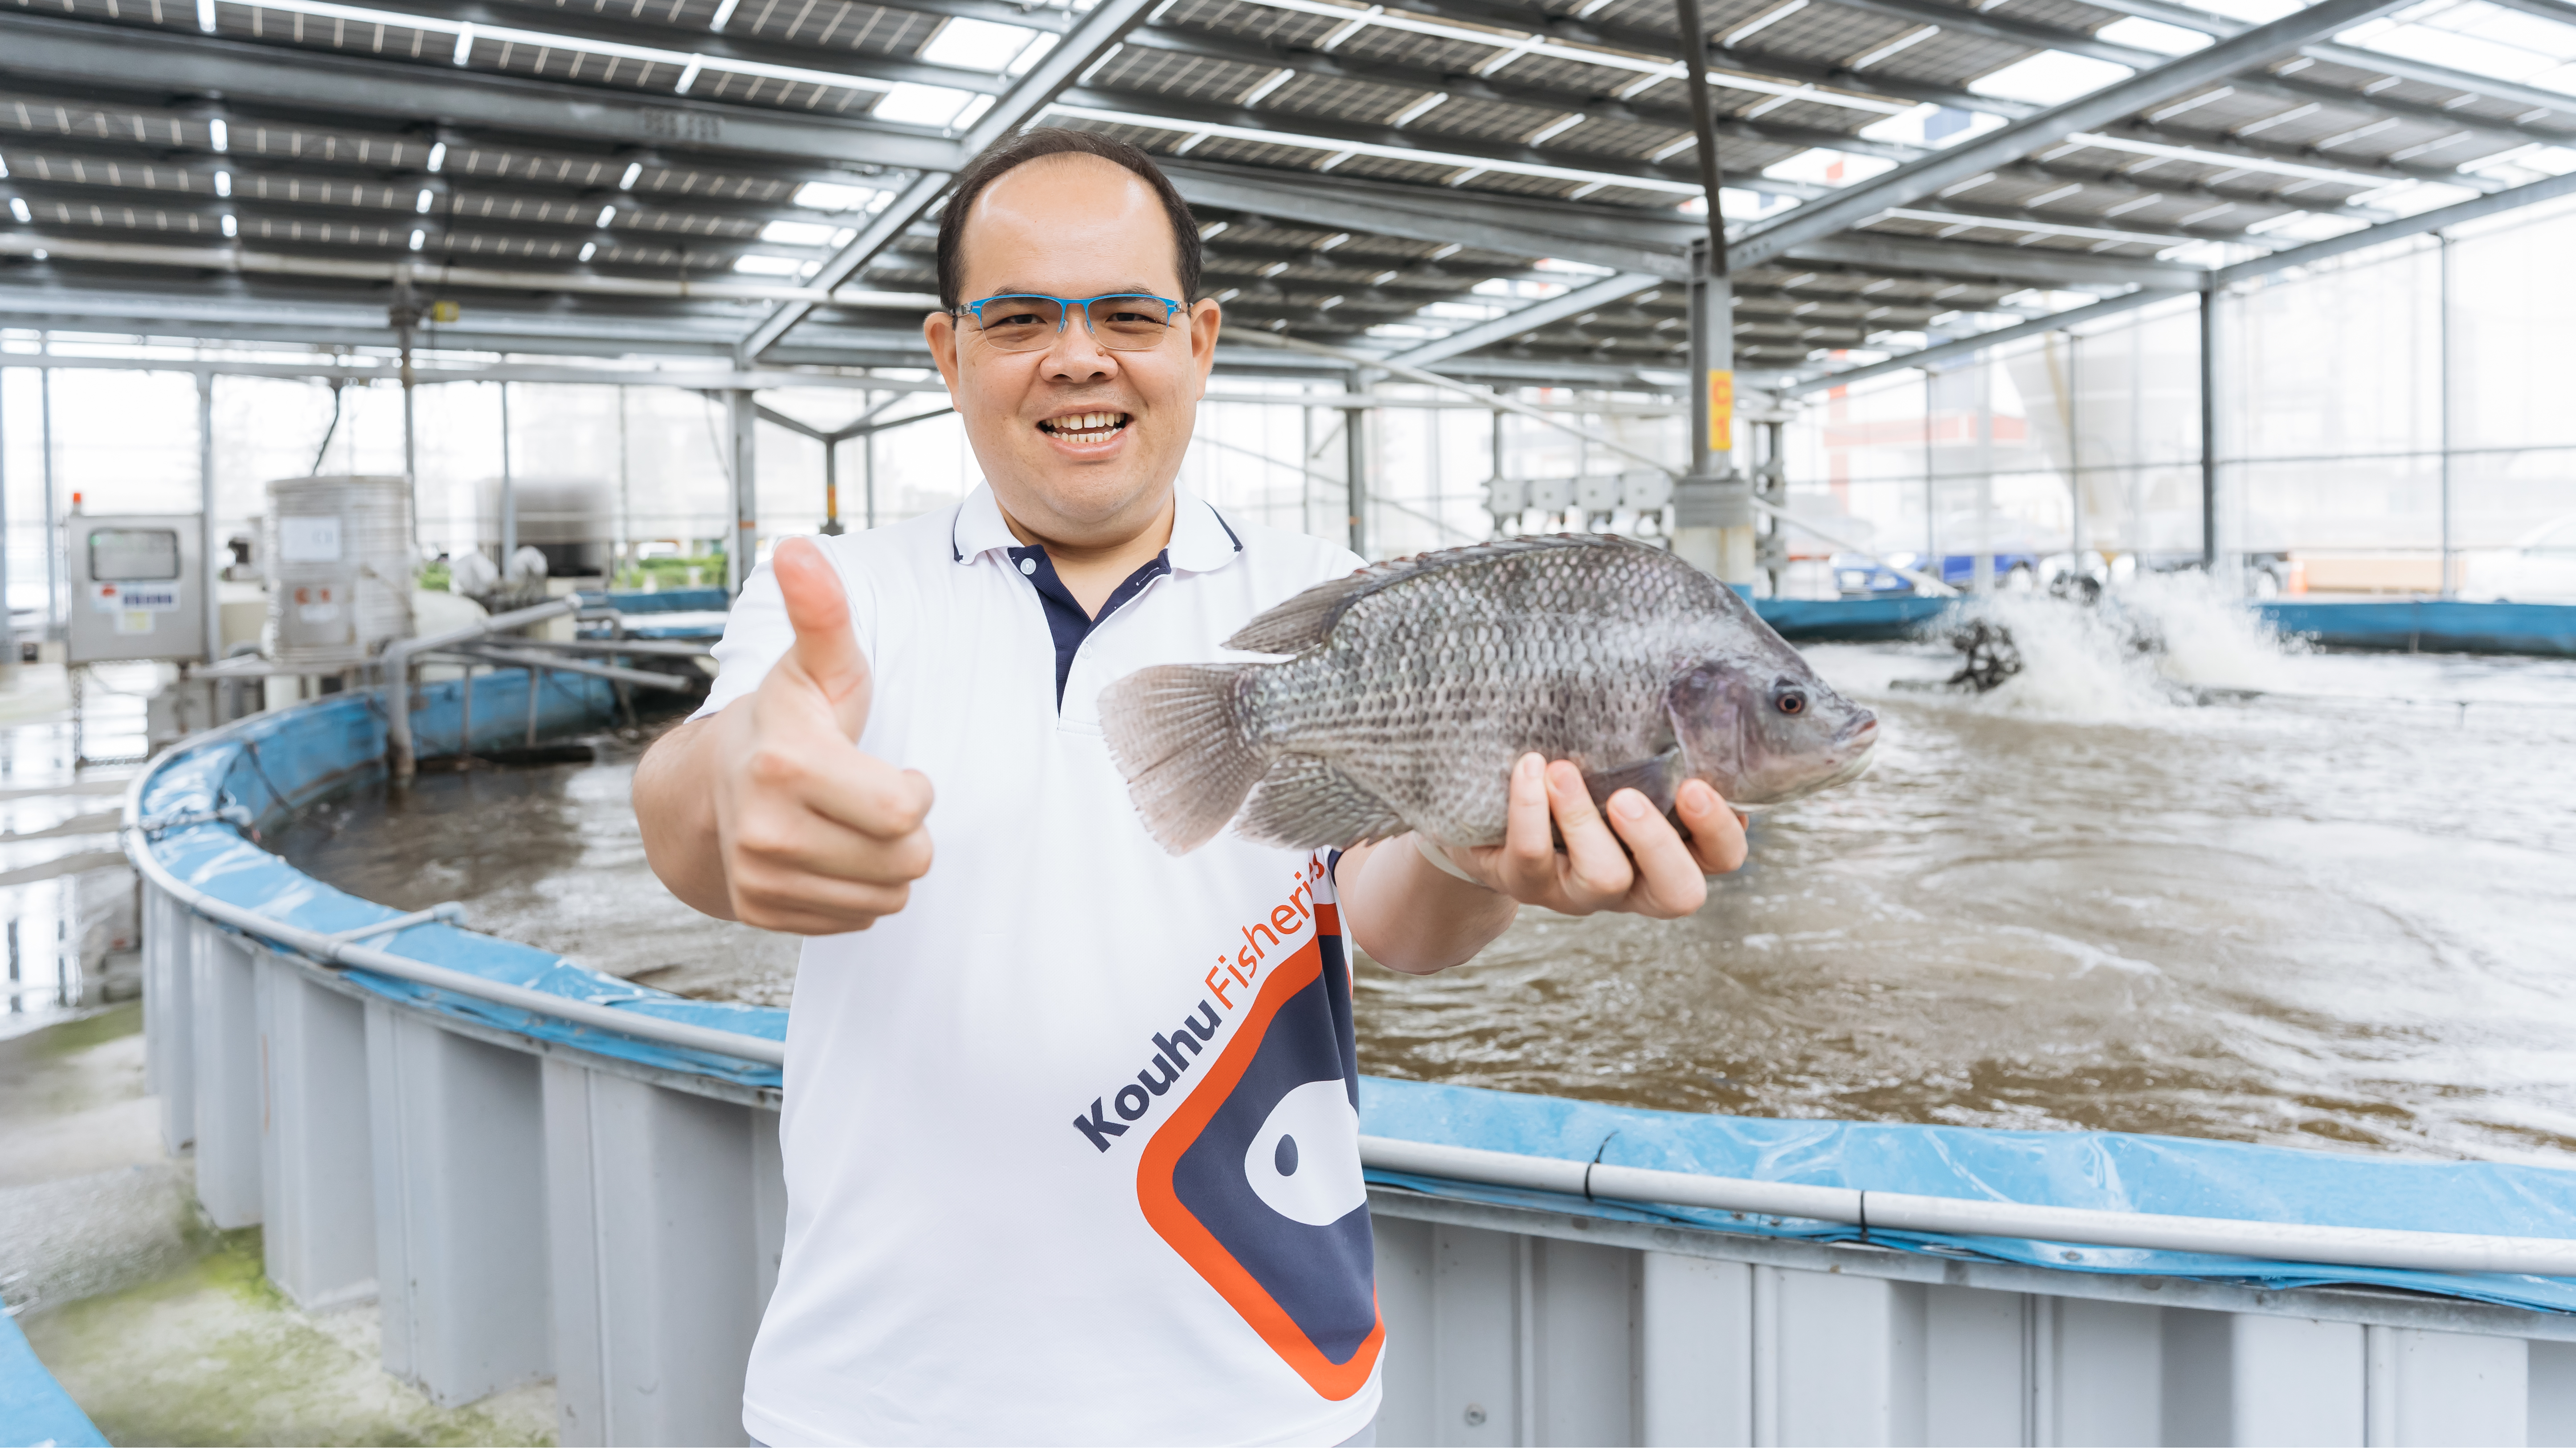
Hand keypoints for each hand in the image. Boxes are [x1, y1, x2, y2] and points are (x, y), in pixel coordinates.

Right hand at [706, 538, 933, 933]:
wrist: (711, 785)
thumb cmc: (788, 719)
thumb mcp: (817, 665)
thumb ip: (822, 612)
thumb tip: (799, 549)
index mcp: (785, 766)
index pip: (907, 812)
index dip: (915, 790)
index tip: (889, 768)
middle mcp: (764, 831)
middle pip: (906, 861)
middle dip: (906, 830)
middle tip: (869, 798)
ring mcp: (760, 879)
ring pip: (888, 897)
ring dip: (885, 864)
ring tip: (848, 824)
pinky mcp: (762, 914)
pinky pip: (859, 919)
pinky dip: (857, 891)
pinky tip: (828, 853)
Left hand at [1440, 753, 1747, 918]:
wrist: (1500, 820)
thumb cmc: (1581, 779)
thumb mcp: (1622, 763)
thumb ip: (1653, 744)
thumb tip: (1675, 680)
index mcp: (1674, 853)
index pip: (1723, 858)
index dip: (1719, 830)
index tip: (1695, 785)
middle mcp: (1637, 884)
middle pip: (1679, 893)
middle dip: (1657, 843)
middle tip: (1627, 797)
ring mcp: (1583, 893)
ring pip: (1604, 878)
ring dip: (1583, 819)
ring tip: (1562, 770)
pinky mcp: (1529, 885)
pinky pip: (1532, 856)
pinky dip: (1529, 809)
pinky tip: (1529, 768)